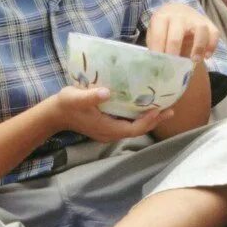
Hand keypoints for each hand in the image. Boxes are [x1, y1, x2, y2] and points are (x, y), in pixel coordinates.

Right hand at [52, 85, 171, 141]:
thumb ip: (90, 96)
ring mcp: (109, 131)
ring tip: (163, 108)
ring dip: (149, 119)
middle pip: (138, 130)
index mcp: (106, 128)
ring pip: (134, 127)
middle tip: (171, 109)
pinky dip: (139, 117)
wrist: (55, 114)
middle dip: (154, 120)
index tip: (158, 109)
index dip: (147, 121)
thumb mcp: (76, 98)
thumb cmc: (66, 104)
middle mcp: (110, 133)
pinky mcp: (107, 126)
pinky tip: (145, 107)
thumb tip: (106, 93)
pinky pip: (128, 124)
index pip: (133, 129)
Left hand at [146, 2, 219, 60]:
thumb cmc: (164, 28)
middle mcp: (179, 16)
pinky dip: (212, 45)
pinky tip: (207, 56)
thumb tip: (155, 68)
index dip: (158, 53)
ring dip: (198, 47)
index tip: (159, 66)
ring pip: (200, 29)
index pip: (159, 36)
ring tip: (195, 61)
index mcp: (162, 17)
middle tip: (173, 67)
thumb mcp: (156, 33)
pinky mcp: (208, 22)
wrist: (177, 12)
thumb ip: (155, 47)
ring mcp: (195, 18)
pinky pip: (214, 33)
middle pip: (176, 35)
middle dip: (174, 53)